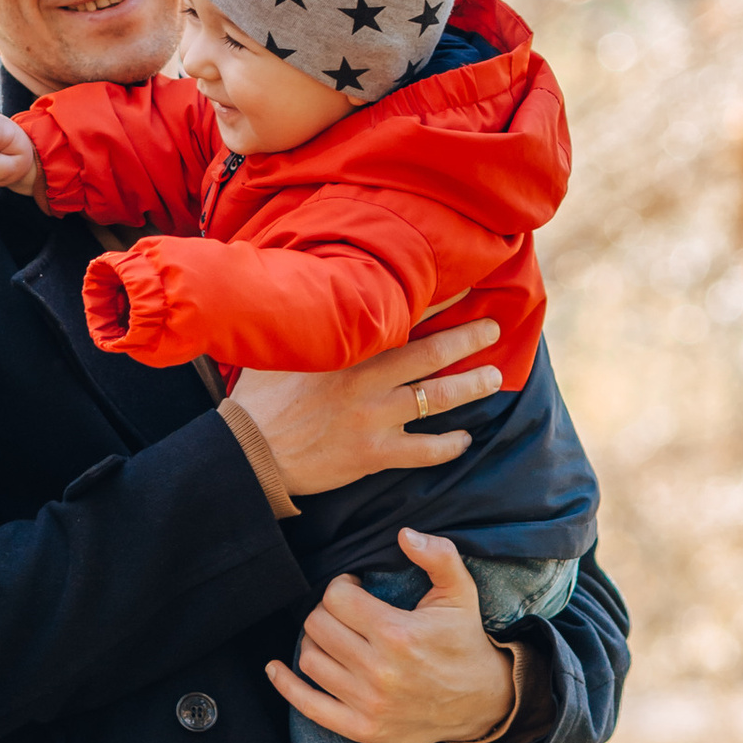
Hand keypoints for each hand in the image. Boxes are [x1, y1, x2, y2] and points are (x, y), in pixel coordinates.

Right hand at [230, 313, 502, 499]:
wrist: (249, 452)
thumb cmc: (260, 398)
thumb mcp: (283, 348)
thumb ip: (309, 324)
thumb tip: (312, 288)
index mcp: (346, 349)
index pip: (400, 317)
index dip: (436, 303)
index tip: (463, 290)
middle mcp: (366, 381)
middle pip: (431, 355)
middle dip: (468, 339)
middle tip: (493, 329)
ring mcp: (373, 418)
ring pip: (436, 399)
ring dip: (471, 387)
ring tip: (493, 378)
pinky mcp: (373, 454)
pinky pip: (424, 451)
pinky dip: (449, 445)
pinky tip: (464, 439)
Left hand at [267, 531, 518, 742]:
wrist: (482, 701)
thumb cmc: (464, 641)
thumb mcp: (461, 593)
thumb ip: (439, 556)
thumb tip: (405, 534)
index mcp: (398, 634)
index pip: (336, 598)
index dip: (341, 587)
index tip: (354, 589)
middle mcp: (378, 671)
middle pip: (318, 626)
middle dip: (326, 611)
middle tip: (344, 613)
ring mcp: (368, 703)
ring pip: (309, 659)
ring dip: (314, 641)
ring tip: (333, 636)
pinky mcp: (362, 728)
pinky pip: (308, 706)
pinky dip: (285, 685)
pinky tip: (276, 668)